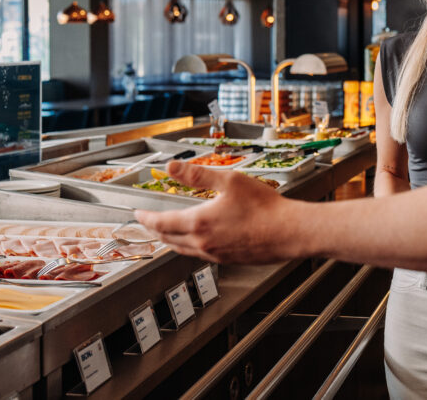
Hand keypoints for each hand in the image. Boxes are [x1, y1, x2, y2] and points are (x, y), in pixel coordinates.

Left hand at [134, 160, 294, 263]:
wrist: (288, 232)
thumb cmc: (265, 207)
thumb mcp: (230, 181)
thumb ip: (198, 174)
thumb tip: (172, 167)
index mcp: (199, 223)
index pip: (161, 223)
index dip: (146, 218)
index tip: (137, 214)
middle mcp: (203, 243)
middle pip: (168, 239)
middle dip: (155, 230)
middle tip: (148, 223)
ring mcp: (215, 255)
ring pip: (182, 250)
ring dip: (170, 240)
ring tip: (167, 233)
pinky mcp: (228, 261)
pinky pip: (199, 255)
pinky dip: (189, 247)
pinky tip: (198, 241)